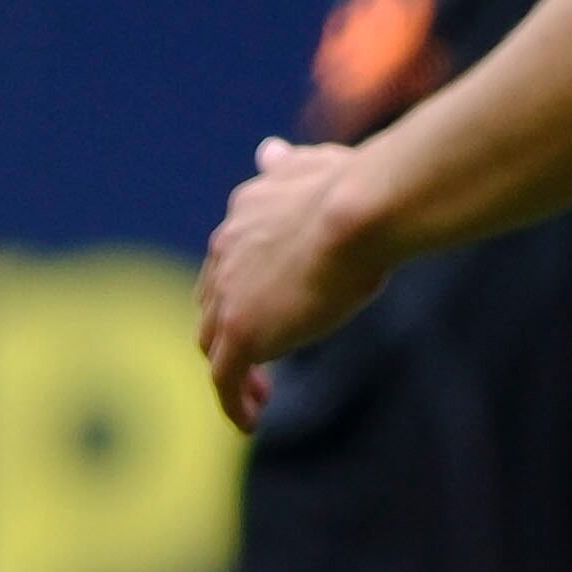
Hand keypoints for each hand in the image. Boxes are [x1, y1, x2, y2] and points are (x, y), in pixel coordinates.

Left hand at [197, 137, 392, 428]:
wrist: (359, 212)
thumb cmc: (356, 187)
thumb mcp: (316, 165)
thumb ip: (288, 166)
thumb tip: (266, 150)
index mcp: (244, 213)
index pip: (228, 260)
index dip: (243, 287)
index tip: (270, 307)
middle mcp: (224, 252)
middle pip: (212, 304)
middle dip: (229, 328)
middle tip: (257, 357)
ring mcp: (229, 295)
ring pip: (213, 344)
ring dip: (231, 370)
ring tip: (257, 396)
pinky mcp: (243, 333)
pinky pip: (226, 379)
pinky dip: (233, 402)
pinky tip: (252, 421)